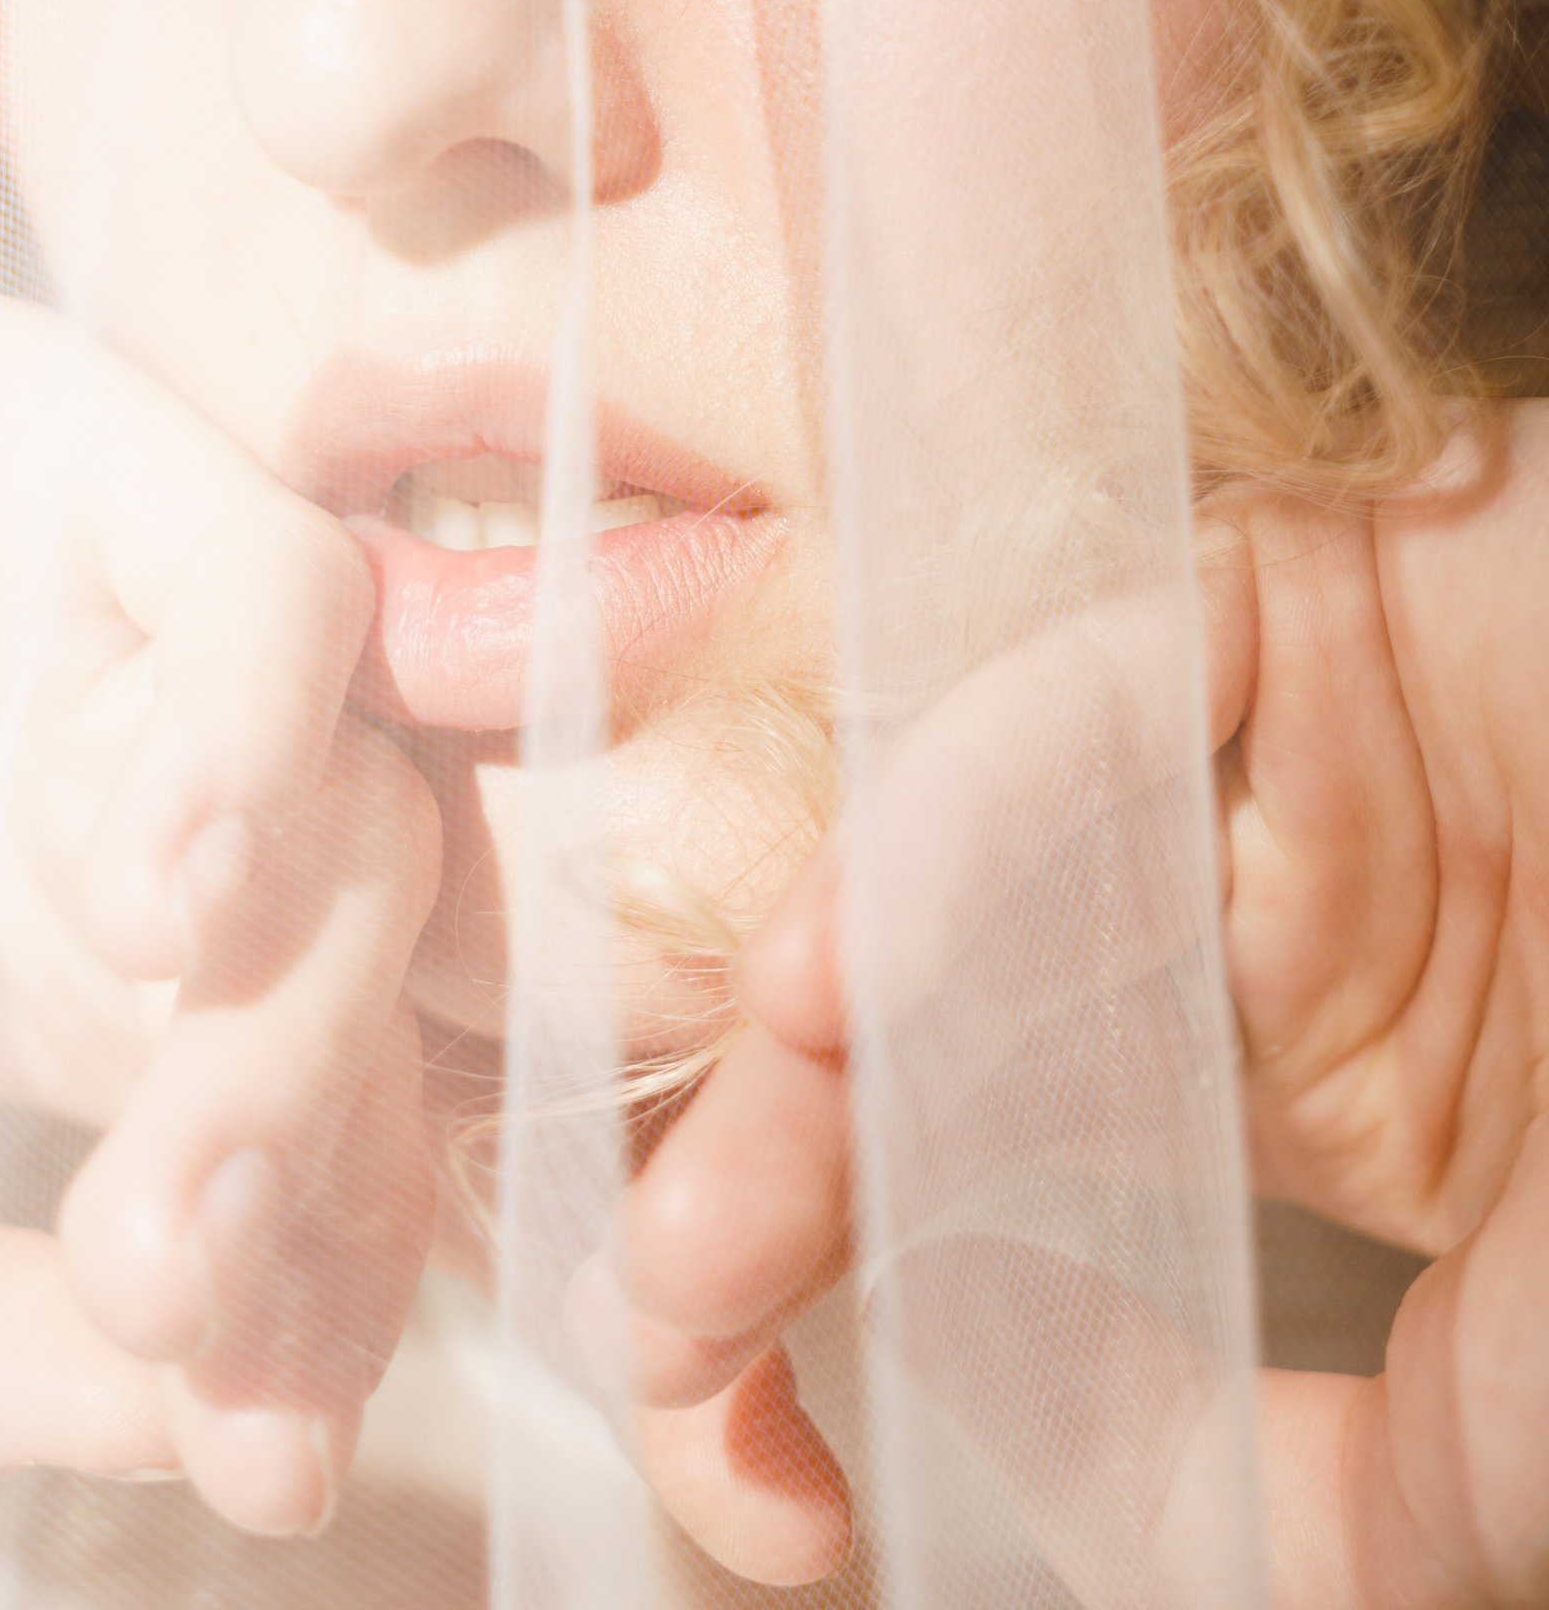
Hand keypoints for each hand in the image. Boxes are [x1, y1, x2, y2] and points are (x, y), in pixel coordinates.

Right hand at [0, 258, 439, 1534]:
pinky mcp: (125, 482)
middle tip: (186, 1298)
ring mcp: (167, 666)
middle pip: (366, 1020)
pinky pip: (281, 603)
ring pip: (369, 832)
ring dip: (298, 1014)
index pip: (311, 1170)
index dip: (312, 1317)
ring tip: (181, 1152)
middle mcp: (185, 840)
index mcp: (107, 1006)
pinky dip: (257, 743)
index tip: (272, 1460)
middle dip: (310, 1184)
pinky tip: (179, 892)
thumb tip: (156, 1415)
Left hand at [599, 406, 1548, 1606]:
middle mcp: (1257, 928)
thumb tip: (1050, 1520)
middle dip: (770, 1202)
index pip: (1024, 1215)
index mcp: (1323, 1106)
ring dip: (813, 1055)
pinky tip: (843, 983)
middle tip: (661, 1347)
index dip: (858, 1344)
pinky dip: (963, 835)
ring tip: (702, 1237)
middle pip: (946, 1046)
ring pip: (977, 884)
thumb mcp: (1530, 1408)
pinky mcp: (1296, 605)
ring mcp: (1270, 772)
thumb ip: (1332, 1492)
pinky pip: (1099, 716)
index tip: (762, 1493)